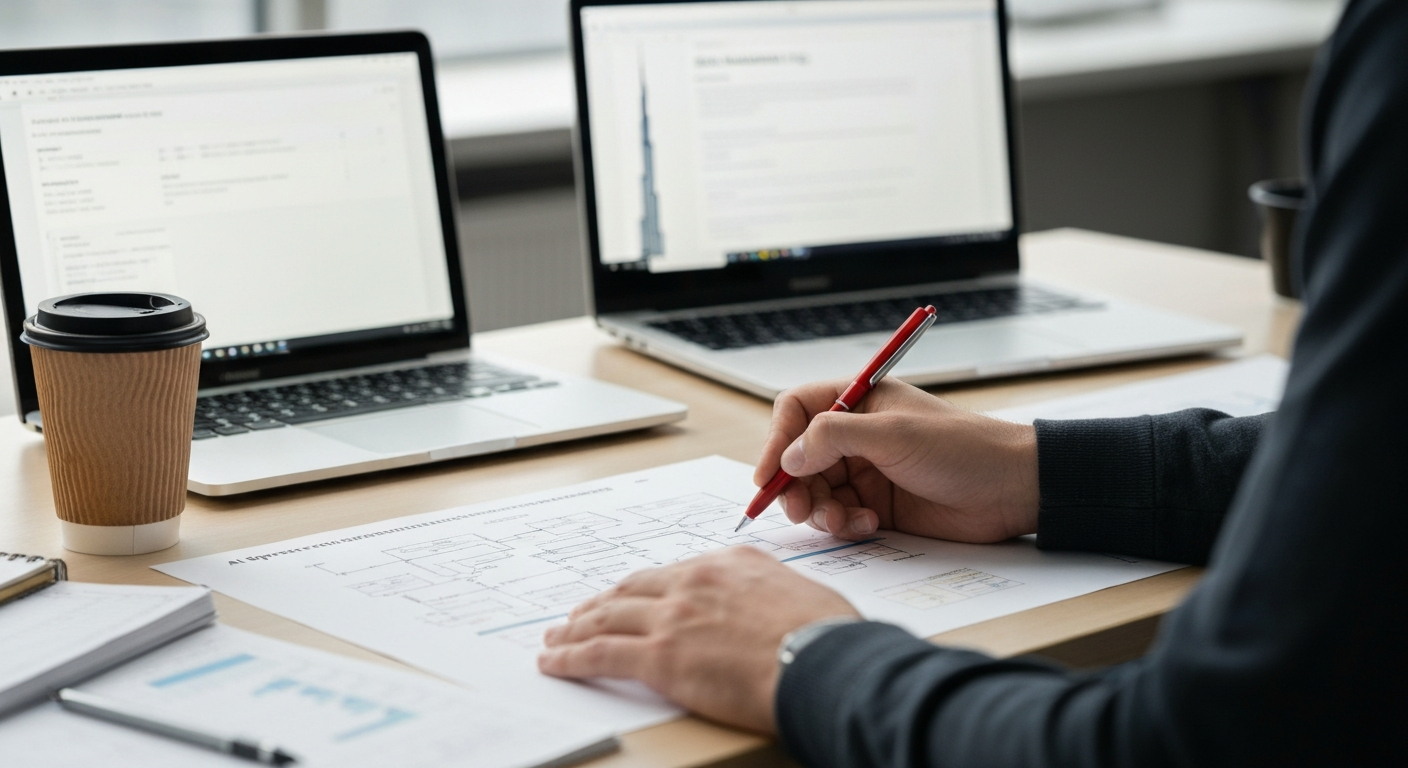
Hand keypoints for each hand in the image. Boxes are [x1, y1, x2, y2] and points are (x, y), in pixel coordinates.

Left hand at [537, 546, 858, 732]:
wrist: (822, 660)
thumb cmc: (827, 637)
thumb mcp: (800, 594)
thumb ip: (770, 595)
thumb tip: (769, 611)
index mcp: (730, 563)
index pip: (673, 573)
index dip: (644, 589)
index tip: (632, 598)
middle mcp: (694, 580)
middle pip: (631, 589)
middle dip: (602, 603)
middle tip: (581, 614)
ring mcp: (673, 616)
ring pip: (607, 617)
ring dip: (575, 628)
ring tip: (557, 638)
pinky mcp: (659, 655)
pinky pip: (600, 653)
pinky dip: (570, 658)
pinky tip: (554, 662)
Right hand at [757, 379, 1039, 542]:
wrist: (1012, 490)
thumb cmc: (964, 448)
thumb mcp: (893, 434)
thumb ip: (833, 438)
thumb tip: (788, 456)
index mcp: (859, 401)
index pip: (796, 411)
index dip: (776, 441)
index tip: (767, 476)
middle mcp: (857, 434)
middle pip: (798, 458)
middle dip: (795, 486)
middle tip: (801, 510)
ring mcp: (867, 471)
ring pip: (816, 492)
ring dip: (821, 510)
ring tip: (844, 521)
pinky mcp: (879, 506)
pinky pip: (840, 517)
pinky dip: (844, 525)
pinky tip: (869, 525)